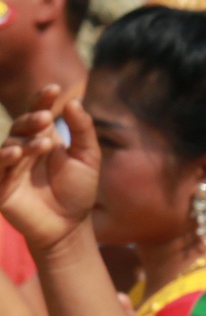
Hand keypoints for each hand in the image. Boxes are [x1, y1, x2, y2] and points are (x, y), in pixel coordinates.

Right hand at [0, 86, 98, 258]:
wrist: (69, 227)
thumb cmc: (77, 191)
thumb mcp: (88, 158)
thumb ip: (82, 131)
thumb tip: (74, 102)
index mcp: (43, 138)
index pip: (38, 112)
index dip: (42, 99)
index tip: (55, 89)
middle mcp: (23, 149)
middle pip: (20, 126)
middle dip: (32, 119)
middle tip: (47, 118)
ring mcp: (10, 166)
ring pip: (9, 145)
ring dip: (24, 140)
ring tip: (43, 143)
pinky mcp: (1, 185)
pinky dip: (4, 158)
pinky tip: (16, 153)